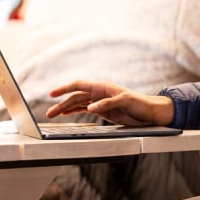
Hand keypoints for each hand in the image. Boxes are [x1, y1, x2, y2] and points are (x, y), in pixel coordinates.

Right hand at [46, 80, 173, 126]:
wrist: (150, 112)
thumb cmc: (141, 103)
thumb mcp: (125, 101)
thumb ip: (107, 104)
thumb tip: (90, 107)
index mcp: (103, 87)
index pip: (79, 85)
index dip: (65, 88)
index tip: (52, 94)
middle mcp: (99, 93)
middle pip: (75, 97)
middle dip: (61, 104)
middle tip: (49, 113)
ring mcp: (100, 102)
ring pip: (78, 104)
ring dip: (65, 109)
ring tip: (52, 115)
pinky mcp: (103, 111)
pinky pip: (84, 109)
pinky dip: (74, 111)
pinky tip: (66, 114)